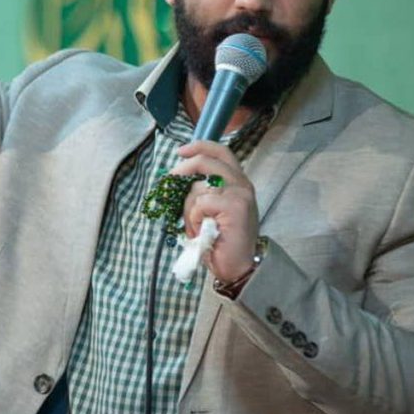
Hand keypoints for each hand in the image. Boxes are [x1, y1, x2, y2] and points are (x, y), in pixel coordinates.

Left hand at [169, 141, 258, 282]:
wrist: (238, 266)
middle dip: (184, 168)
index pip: (221, 152)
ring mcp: (240, 194)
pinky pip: (200, 203)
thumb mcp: (212, 209)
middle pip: (207, 161)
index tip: (181, 151)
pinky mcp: (235, 206)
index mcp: (238, 181)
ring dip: (188, 209)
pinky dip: (193, 218)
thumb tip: (180, 176)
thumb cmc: (222, 239)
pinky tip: (201, 230)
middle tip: (171, 179)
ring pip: (198, 188)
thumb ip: (204, 190)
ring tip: (196, 227)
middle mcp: (242, 184)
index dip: (200, 146)